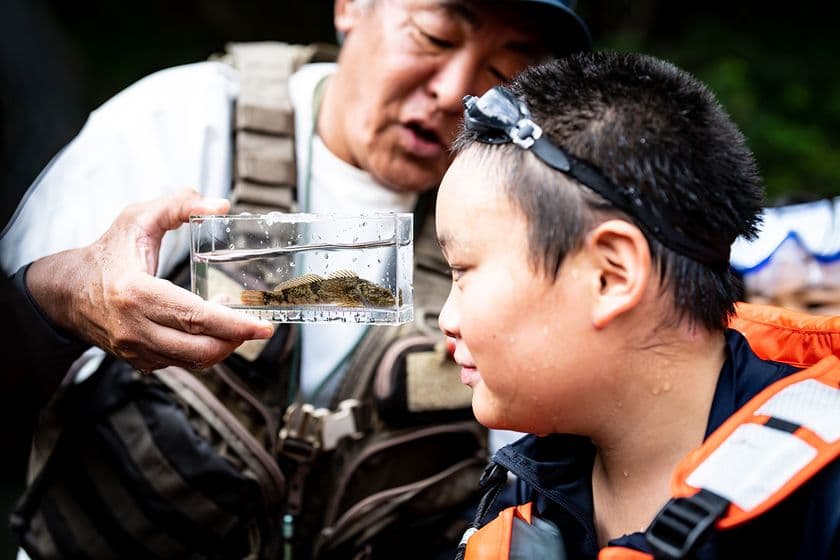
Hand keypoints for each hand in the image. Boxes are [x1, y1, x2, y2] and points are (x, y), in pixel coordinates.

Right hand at [26, 188, 274, 371]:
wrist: (67, 292)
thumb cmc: (107, 253)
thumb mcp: (138, 218)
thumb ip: (179, 205)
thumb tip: (220, 205)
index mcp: (135, 292)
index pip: (194, 316)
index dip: (233, 325)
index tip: (262, 327)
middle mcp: (134, 328)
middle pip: (199, 347)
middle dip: (237, 340)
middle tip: (261, 328)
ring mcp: (136, 349)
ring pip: (193, 360)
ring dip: (223, 346)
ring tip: (237, 324)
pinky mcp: (140, 361)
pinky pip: (182, 362)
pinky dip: (204, 350)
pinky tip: (213, 330)